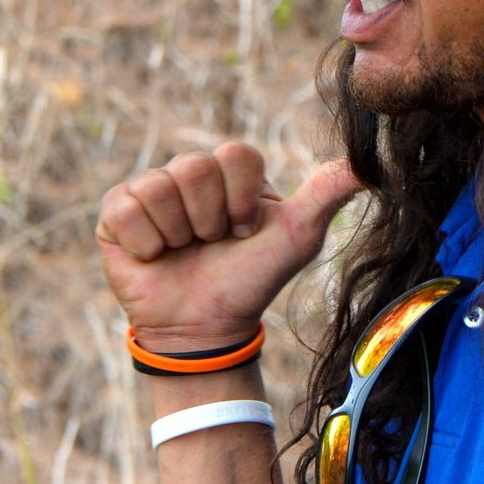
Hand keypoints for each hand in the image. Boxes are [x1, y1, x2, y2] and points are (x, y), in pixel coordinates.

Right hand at [95, 145, 363, 351]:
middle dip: (209, 219)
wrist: (205, 328)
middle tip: (211, 244)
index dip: (242, 199)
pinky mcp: (114, 213)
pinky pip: (126, 209)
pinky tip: (154, 258)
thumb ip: (328, 194)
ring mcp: (148, 189)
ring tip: (183, 252)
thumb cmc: (251, 281)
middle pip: (195, 168)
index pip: (235, 154)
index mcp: (229, 171)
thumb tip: (369, 162)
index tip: (244, 230)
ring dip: (178, 234)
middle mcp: (187, 172)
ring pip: (159, 188)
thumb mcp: (296, 237)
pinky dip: (146, 244)